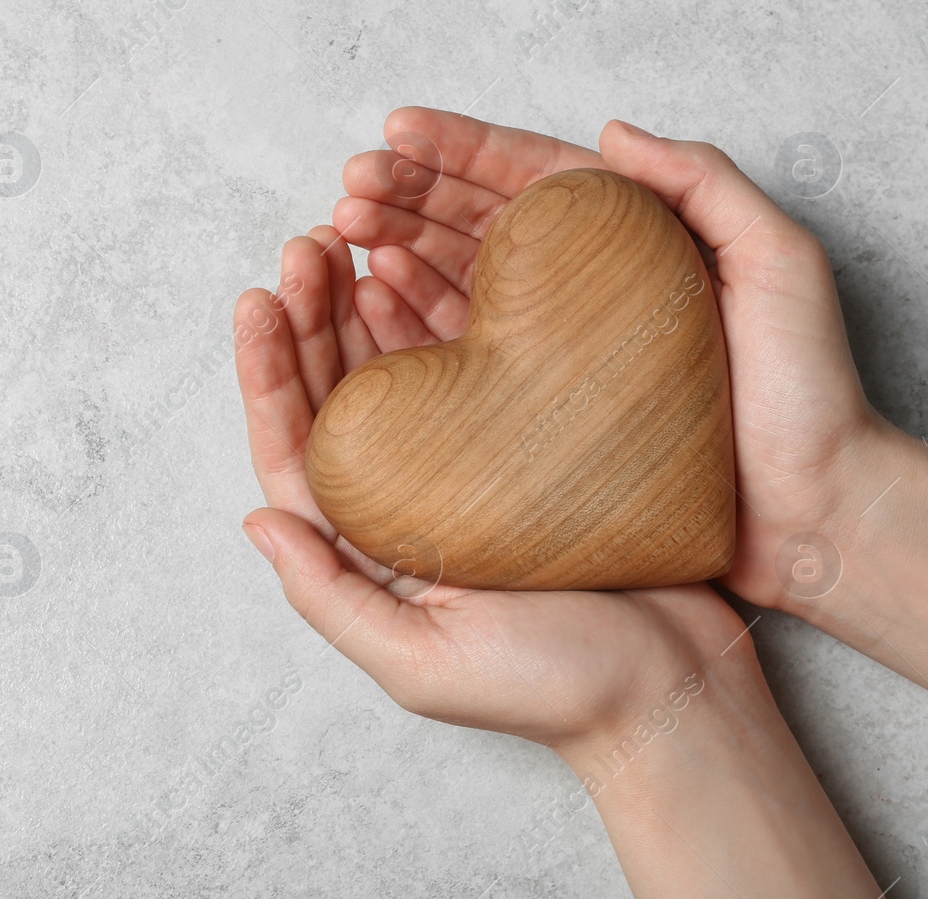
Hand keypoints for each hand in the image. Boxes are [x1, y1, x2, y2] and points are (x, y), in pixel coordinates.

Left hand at [232, 223, 747, 747]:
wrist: (671, 689)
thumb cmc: (550, 688)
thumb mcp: (419, 662)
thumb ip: (329, 596)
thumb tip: (256, 521)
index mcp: (366, 548)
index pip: (295, 447)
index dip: (268, 373)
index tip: (258, 301)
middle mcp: (404, 500)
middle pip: (336, 395)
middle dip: (311, 317)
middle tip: (307, 246)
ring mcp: (460, 468)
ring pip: (393, 370)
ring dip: (362, 305)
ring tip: (349, 239)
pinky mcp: (519, 444)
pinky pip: (463, 366)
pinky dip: (435, 317)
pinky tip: (417, 270)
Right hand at [333, 108, 883, 610]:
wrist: (813, 512)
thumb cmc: (807, 391)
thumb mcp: (780, 261)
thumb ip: (706, 182)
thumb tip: (611, 129)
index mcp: (630, 236)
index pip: (532, 175)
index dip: (459, 149)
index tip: (396, 131)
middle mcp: (584, 283)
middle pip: (479, 220)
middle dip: (408, 194)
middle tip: (351, 186)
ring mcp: (557, 344)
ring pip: (459, 277)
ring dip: (396, 247)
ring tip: (343, 232)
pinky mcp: (538, 404)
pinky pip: (462, 348)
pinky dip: (411, 318)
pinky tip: (373, 294)